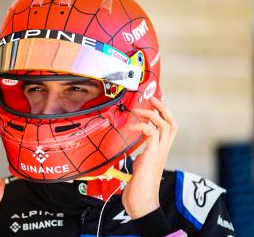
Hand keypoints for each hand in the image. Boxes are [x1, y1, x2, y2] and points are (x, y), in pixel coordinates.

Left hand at [122, 97, 177, 218]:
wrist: (142, 204)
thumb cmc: (140, 188)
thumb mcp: (141, 166)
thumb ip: (142, 155)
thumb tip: (136, 149)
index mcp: (161, 152)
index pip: (169, 128)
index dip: (164, 114)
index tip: (154, 103)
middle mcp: (163, 151)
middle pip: (172, 123)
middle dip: (163, 108)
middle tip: (152, 98)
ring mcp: (159, 153)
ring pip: (166, 125)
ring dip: (152, 114)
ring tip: (139, 110)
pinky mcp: (152, 156)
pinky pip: (152, 134)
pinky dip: (142, 126)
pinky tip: (132, 128)